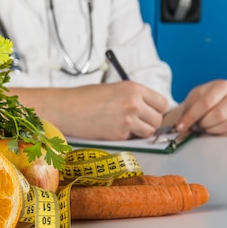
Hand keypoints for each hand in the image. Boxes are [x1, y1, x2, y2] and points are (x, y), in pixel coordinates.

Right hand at [10, 82, 169, 139]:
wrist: (64, 108)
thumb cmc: (84, 98)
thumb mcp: (113, 89)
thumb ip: (133, 97)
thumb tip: (149, 110)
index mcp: (133, 88)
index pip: (162, 102)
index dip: (156, 109)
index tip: (148, 112)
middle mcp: (133, 103)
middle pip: (158, 119)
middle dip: (149, 122)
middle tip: (135, 122)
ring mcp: (127, 120)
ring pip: (149, 131)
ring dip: (140, 132)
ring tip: (124, 127)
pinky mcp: (119, 135)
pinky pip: (133, 139)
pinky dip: (126, 137)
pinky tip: (112, 130)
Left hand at [168, 79, 226, 135]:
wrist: (210, 105)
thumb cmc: (200, 103)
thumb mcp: (192, 101)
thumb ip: (187, 112)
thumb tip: (180, 128)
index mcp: (221, 85)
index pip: (206, 103)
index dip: (191, 116)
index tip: (180, 126)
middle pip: (219, 114)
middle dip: (203, 123)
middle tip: (196, 124)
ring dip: (210, 128)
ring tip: (203, 125)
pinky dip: (218, 133)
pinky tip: (212, 128)